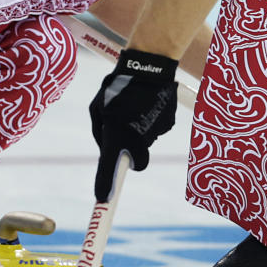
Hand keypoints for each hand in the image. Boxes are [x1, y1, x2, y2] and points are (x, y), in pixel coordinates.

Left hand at [89, 49, 177, 201]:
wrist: (149, 66)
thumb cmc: (117, 86)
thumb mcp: (97, 108)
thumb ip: (100, 132)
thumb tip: (106, 151)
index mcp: (117, 134)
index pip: (110, 166)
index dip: (106, 184)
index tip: (101, 200)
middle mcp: (138, 139)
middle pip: (136, 159)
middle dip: (131, 152)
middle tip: (125, 131)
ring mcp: (156, 132)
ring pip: (145, 141)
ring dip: (138, 130)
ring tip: (134, 106)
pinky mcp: (169, 125)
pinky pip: (156, 129)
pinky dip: (151, 121)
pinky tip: (147, 103)